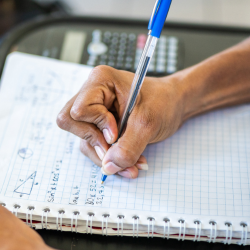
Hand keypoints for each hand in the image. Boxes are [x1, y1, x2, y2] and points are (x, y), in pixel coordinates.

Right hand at [57, 66, 185, 178]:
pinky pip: (96, 147)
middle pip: (73, 125)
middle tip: (118, 150)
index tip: (116, 133)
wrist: (176, 105)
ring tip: (133, 164)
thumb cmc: (164, 101)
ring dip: (108, 157)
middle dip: (97, 145)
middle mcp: (92, 94)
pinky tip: (131, 161)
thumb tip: (109, 167)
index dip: (97, 126)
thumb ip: (128, 147)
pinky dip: (112, 158)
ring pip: (85, 141)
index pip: (79, 111)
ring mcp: (94, 111)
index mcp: (100, 82)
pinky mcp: (100, 126)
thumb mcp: (148, 123)